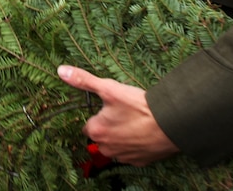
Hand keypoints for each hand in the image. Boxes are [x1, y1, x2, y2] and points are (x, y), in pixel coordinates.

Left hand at [57, 65, 178, 165]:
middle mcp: (106, 148)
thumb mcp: (109, 88)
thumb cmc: (138, 106)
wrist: (171, 123)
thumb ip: (84, 80)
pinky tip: (144, 133)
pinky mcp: (140, 161)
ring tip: (135, 122)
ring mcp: (123, 157)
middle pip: (102, 136)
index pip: (89, 125)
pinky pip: (132, 153)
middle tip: (125, 113)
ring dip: (122, 136)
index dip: (99, 115)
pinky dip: (135, 145)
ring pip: (116, 145)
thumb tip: (61, 71)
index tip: (111, 108)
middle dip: (110, 126)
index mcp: (96, 131)